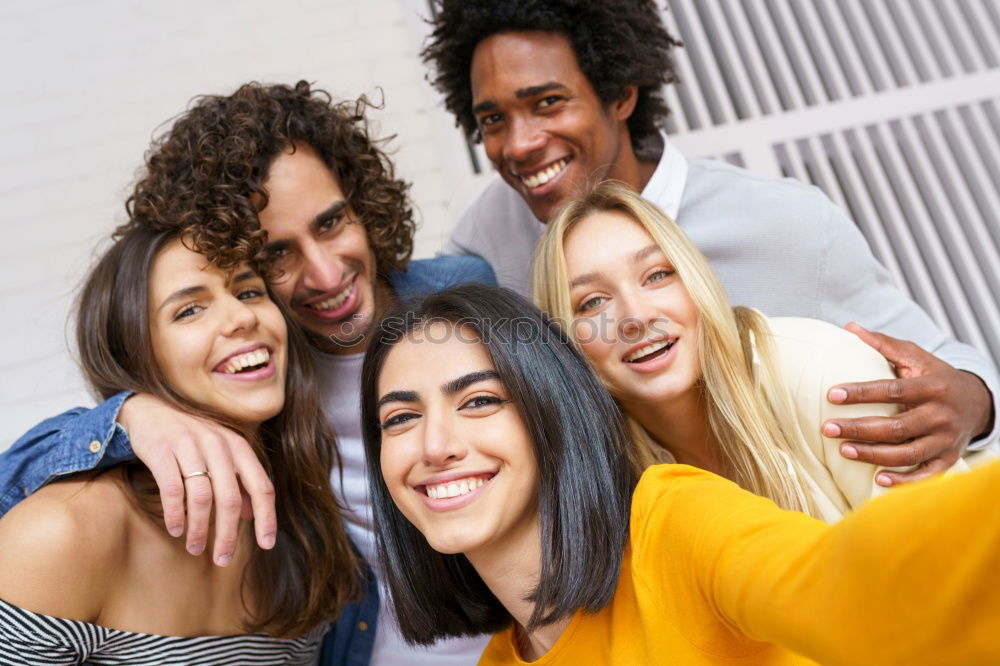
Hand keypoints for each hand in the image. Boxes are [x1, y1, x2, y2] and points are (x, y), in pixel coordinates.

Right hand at [117, 394, 276, 563]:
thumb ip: (238, 482)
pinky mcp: (162, 451)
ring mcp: (190, 446)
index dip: (267, 518)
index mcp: (239, 447)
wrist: (150, 409)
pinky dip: (176, 514)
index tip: (267, 545)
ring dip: (200, 529)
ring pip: (202, 497)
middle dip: (228, 534)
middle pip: (230, 499)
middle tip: (223, 559)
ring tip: (196, 549)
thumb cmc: (191, 438)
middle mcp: (218, 445)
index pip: (262, 486)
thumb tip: (251, 515)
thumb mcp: (221, 455)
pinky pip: (173, 490)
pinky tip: (176, 530)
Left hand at [822, 323, 991, 486]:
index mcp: (932, 387)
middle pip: (897, 427)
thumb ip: (883, 344)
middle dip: (859, 428)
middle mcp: (941, 415)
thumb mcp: (915, 356)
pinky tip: (878, 480)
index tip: (831, 394)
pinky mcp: (948, 459)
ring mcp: (946, 440)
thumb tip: (849, 328)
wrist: (976, 401)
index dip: (861, 393)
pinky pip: (927, 475)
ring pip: (908, 454)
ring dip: (874, 455)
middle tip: (827, 428)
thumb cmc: (935, 376)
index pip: (893, 391)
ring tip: (843, 450)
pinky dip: (904, 481)